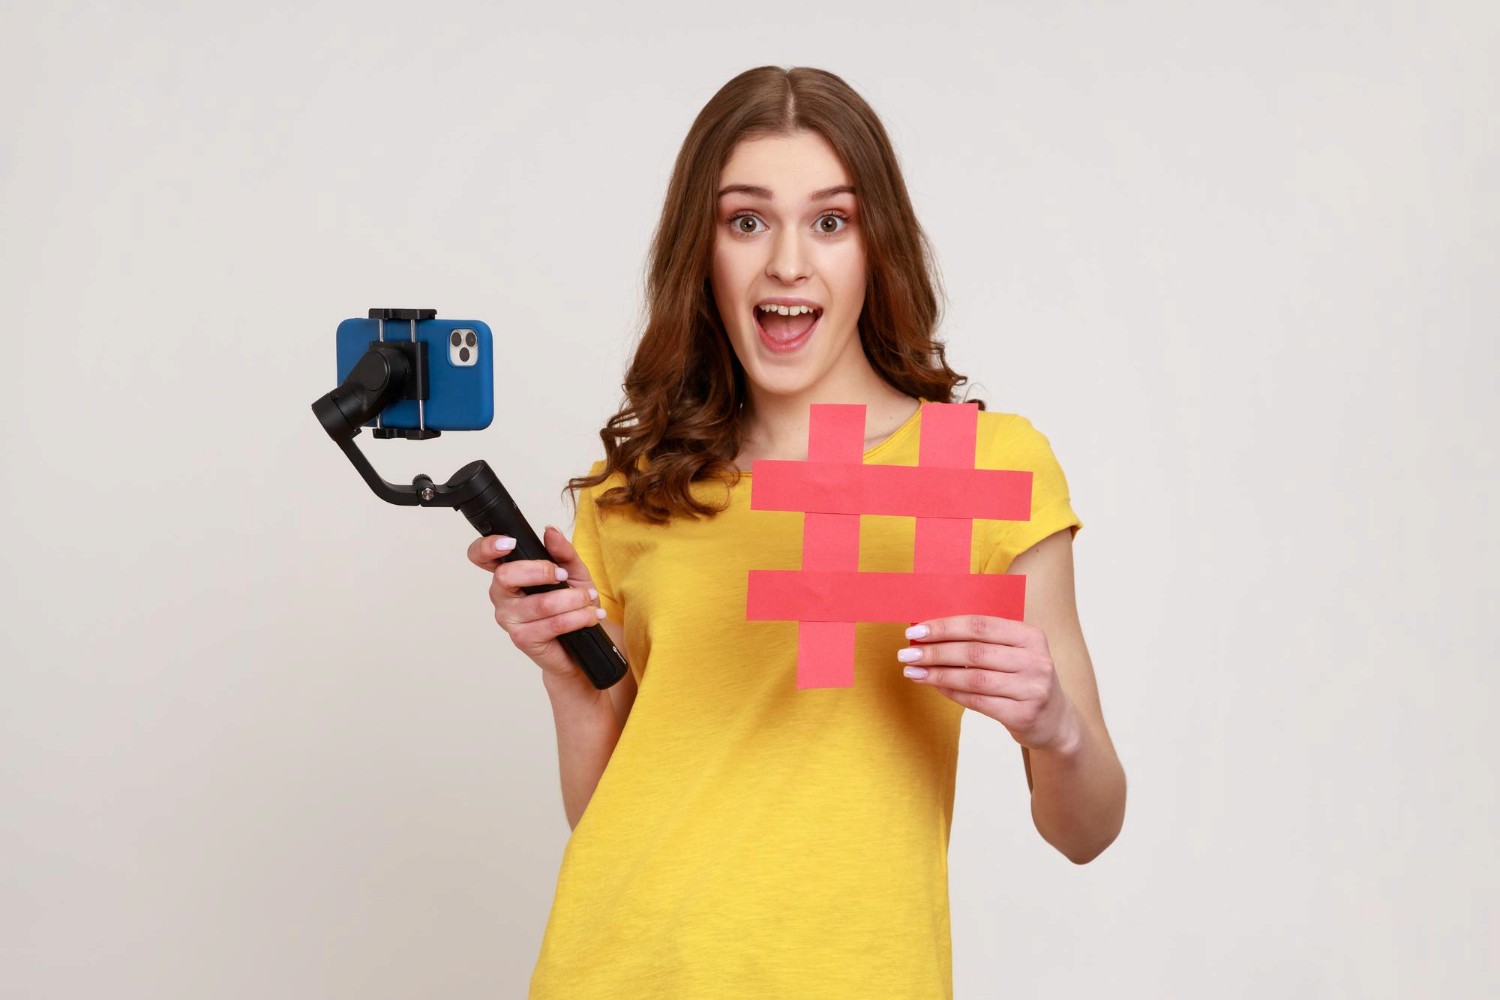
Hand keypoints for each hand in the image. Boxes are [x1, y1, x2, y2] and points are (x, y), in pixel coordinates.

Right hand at [465, 525, 606, 682]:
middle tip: (564, 576)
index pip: (481, 556)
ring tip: (588, 598)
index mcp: (508, 574)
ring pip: (540, 603)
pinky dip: (578, 617)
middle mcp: (501, 595)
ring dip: (572, 599)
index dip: (486, 547)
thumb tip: (551, 531)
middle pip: (506, 575)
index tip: (509, 542)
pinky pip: (552, 624)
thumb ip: (562, 552)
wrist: (581, 644)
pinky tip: (590, 615)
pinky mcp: (522, 639)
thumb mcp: (573, 572)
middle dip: (540, 571)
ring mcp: (509, 619)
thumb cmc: (571, 605)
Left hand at [898, 615, 1082, 753]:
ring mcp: (1033, 689)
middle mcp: (1035, 660)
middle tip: (906, 652)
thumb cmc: (1022, 679)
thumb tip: (928, 632)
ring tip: (912, 671)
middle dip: (934, 651)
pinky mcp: (1024, 715)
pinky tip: (932, 685)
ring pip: (973, 678)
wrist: (1055, 721)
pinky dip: (950, 692)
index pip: (980, 625)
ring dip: (937, 674)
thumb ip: (979, 640)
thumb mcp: (1013, 653)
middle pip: (974, 652)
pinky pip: (977, 702)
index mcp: (1030, 635)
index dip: (945, 626)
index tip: (915, 630)